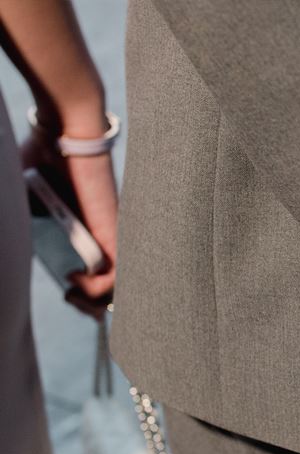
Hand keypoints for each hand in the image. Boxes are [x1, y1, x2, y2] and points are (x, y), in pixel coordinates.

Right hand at [22, 120, 117, 317]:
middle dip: (92, 307)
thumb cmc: (41, 158)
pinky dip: (96, 288)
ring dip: (93, 302)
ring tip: (71, 291)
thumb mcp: (25, 200)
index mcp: (89, 235)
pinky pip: (117, 275)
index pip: (105, 279)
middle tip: (70, 298)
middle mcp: (107, 239)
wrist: (64, 133)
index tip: (67, 287)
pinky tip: (74, 278)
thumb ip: (21, 223)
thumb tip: (9, 243)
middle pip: (117, 290)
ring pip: (121, 288)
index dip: (89, 295)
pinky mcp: (113, 232)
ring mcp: (114, 236)